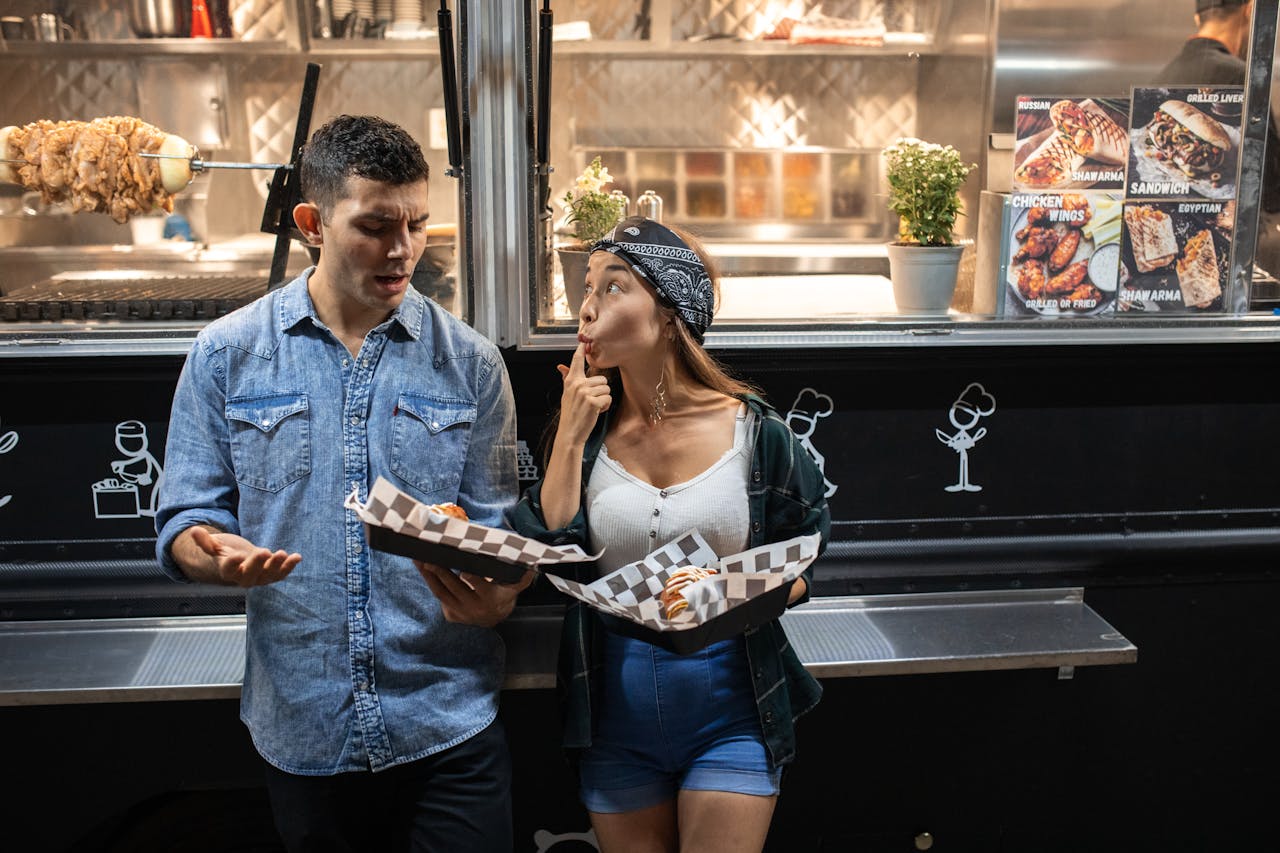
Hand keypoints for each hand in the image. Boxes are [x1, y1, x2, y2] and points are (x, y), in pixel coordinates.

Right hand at [188, 526, 300, 586]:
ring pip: (268, 575)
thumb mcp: (215, 546)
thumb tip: (194, 530)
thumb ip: (206, 542)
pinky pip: (281, 574)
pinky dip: (289, 566)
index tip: (236, 556)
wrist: (239, 563)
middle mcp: (243, 578)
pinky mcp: (271, 576)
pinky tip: (297, 557)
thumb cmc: (226, 553)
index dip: (232, 563)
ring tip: (282, 553)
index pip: (228, 569)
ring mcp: (259, 578)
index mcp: (227, 571)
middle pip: (250, 573)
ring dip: (277, 566)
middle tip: (264, 551)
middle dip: (257, 563)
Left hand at [415, 561, 533, 626]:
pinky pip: (437, 596)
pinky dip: (429, 582)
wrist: (494, 618)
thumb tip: (531, 567)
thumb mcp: (514, 588)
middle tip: (430, 559)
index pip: (481, 588)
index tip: (464, 571)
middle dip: (442, 574)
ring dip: (429, 577)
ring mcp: (460, 613)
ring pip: (441, 593)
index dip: (473, 580)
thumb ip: (522, 578)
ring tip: (419, 561)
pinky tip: (421, 568)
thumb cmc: (502, 595)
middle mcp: (474, 608)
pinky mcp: (450, 615)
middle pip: (455, 589)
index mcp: (491, 599)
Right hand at [555, 342, 610, 446]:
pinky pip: (608, 399)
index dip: (581, 350)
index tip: (583, 341)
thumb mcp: (567, 394)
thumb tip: (561, 367)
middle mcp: (577, 384)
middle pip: (602, 380)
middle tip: (590, 403)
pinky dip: (605, 407)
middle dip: (601, 392)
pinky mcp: (593, 402)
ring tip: (592, 408)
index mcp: (571, 381)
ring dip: (603, 400)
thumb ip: (567, 379)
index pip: (577, 361)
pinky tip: (595, 412)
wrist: (570, 433)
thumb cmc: (570, 414)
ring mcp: (585, 392)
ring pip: (607, 389)